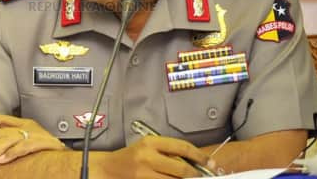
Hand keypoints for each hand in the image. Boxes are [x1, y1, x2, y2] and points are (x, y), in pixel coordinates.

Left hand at [0, 115, 65, 170]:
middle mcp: (28, 125)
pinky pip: (24, 146)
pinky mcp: (43, 143)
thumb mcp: (24, 144)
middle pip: (0, 131)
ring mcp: (36, 133)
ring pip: (9, 139)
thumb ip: (9, 145)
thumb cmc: (45, 153)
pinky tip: (3, 161)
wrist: (68, 157)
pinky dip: (12, 153)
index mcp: (22, 123)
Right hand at [95, 136, 210, 178]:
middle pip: (181, 169)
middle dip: (195, 175)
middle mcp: (148, 157)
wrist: (106, 170)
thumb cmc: (129, 158)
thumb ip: (166, 153)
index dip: (199, 156)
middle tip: (202, 177)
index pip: (182, 147)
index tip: (210, 163)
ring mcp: (144, 174)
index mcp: (150, 143)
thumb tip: (192, 162)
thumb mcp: (146, 148)